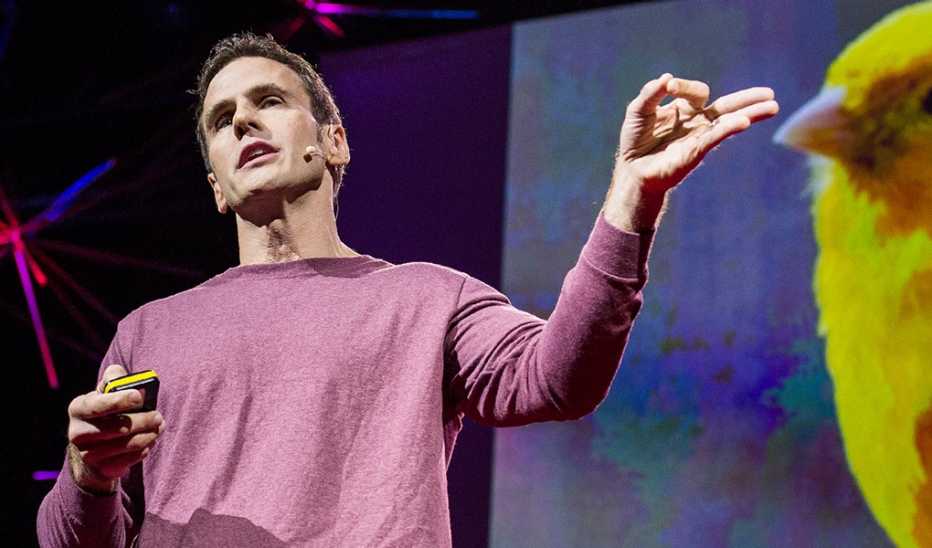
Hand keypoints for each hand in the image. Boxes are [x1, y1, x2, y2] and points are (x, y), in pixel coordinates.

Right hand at [66, 364, 164, 493]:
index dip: (119, 400)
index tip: (139, 396)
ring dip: (149, 434)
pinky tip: (150, 440)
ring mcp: (88, 454)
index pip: (97, 405)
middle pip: (118, 427)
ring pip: (128, 444)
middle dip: (143, 420)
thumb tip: (119, 373)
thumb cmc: (105, 412)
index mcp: (78, 408)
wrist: (92, 448)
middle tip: (158, 416)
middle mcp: (77, 433)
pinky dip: (145, 448)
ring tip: (158, 427)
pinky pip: (130, 459)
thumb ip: (113, 379)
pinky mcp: (102, 469)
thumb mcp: (104, 393)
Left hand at [615, 73, 778, 191]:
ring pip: (729, 121)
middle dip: (747, 98)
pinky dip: (729, 127)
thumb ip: (650, 94)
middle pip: (727, 106)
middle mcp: (697, 121)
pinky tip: (745, 121)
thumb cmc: (636, 141)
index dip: (683, 86)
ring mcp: (700, 136)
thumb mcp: (638, 110)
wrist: (633, 170)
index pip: (695, 91)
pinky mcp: (697, 151)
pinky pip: (717, 137)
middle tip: (770, 93)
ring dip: (750, 113)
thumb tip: (666, 78)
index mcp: (685, 109)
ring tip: (772, 106)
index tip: (668, 86)